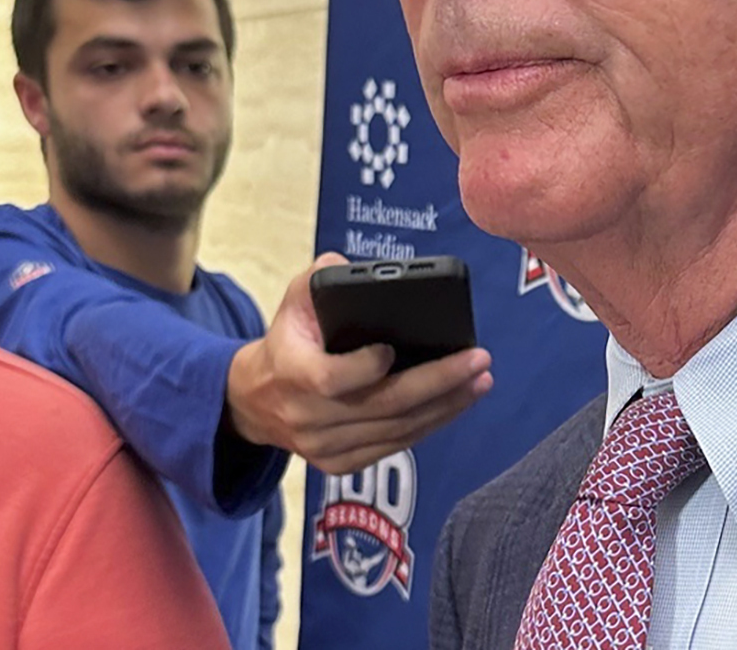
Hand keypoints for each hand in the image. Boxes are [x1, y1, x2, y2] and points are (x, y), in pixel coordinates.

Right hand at [226, 253, 492, 475]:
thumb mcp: (294, 299)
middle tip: (477, 360)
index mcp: (291, 373)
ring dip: (445, 407)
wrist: (257, 399)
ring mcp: (323, 447)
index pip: (331, 379)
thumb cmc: (288, 339)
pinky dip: (429, 426)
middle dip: (437, 383)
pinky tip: (456, 404)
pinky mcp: (339, 465)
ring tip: (479, 380)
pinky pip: (393, 447)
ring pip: (395, 432)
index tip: (393, 348)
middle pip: (381, 407)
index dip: (365, 368)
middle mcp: (306, 417)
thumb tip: (363, 272)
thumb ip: (323, 277)